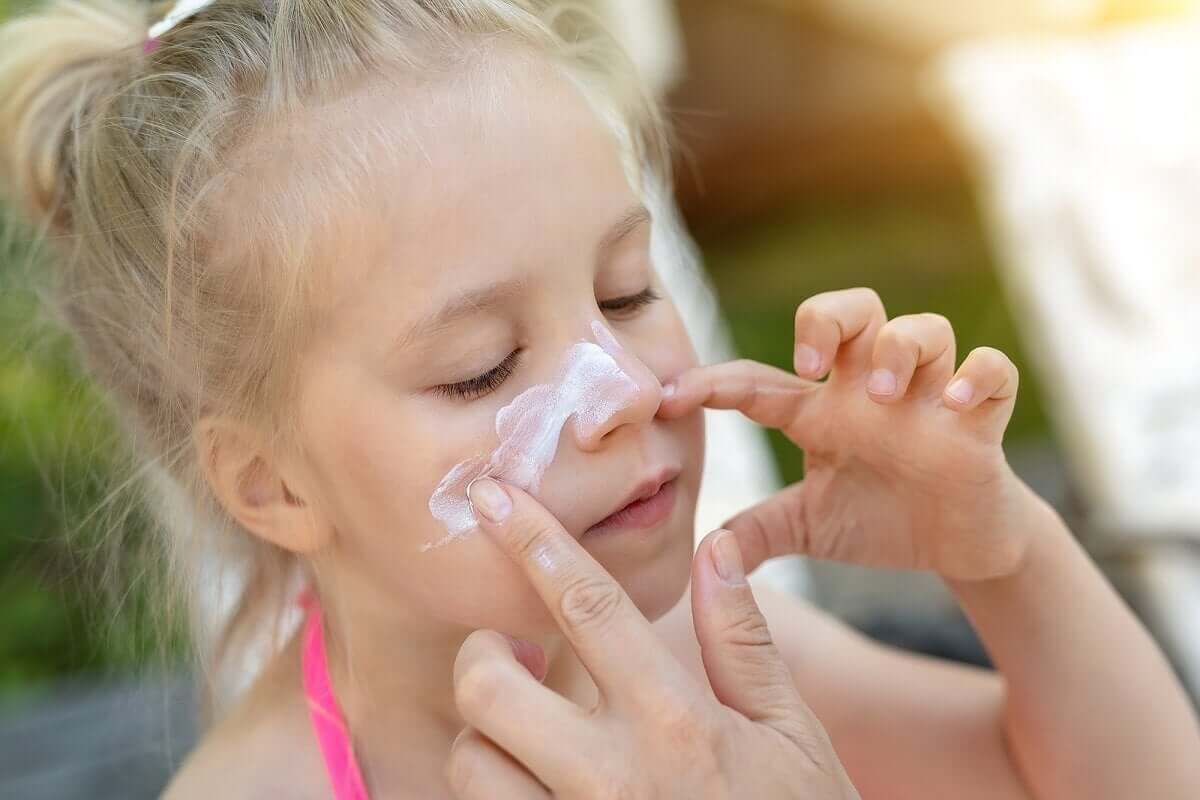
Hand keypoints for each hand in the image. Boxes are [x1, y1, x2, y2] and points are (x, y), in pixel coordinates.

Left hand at [445, 478, 859, 799]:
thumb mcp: (792, 733)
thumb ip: (743, 642)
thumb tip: (716, 549)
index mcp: (677, 720)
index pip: (587, 604)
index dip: (531, 538)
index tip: (489, 495)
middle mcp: (613, 777)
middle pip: (489, 686)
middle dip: (482, 652)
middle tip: (511, 651)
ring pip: (471, 762)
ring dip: (485, 735)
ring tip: (525, 731)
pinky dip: (496, 791)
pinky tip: (534, 782)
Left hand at [660, 287, 1031, 581]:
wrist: (959, 544)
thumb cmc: (879, 520)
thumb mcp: (808, 527)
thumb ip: (759, 532)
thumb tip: (704, 553)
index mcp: (822, 412)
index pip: (762, 380)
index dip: (713, 383)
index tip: (670, 399)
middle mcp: (870, 392)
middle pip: (851, 310)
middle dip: (827, 318)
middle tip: (810, 366)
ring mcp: (928, 400)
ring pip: (922, 328)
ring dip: (898, 348)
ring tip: (879, 394)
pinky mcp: (981, 421)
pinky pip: (994, 371)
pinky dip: (978, 375)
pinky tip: (955, 403)